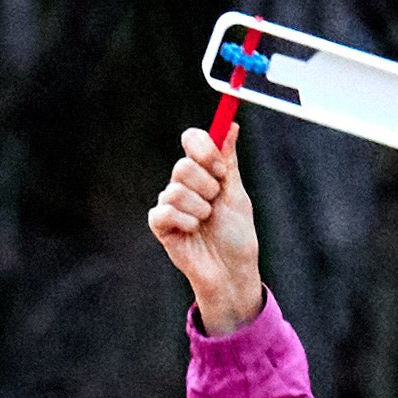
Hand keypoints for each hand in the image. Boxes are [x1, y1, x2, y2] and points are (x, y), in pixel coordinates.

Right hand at [149, 127, 263, 334]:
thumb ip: (229, 161)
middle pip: (183, 165)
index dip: (204, 149)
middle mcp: (185, 183)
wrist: (232, 272)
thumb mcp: (237, 194)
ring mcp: (171, 204)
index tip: (220, 169)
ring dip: (198, 208)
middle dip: (206, 186)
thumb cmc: (236, 237)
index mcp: (204, 172)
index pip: (192, 139)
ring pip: (175, 189)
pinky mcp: (161, 225)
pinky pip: (164, 211)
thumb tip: (230, 125)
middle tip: (215, 204)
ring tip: (206, 222)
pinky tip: (193, 230)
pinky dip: (185, 221)